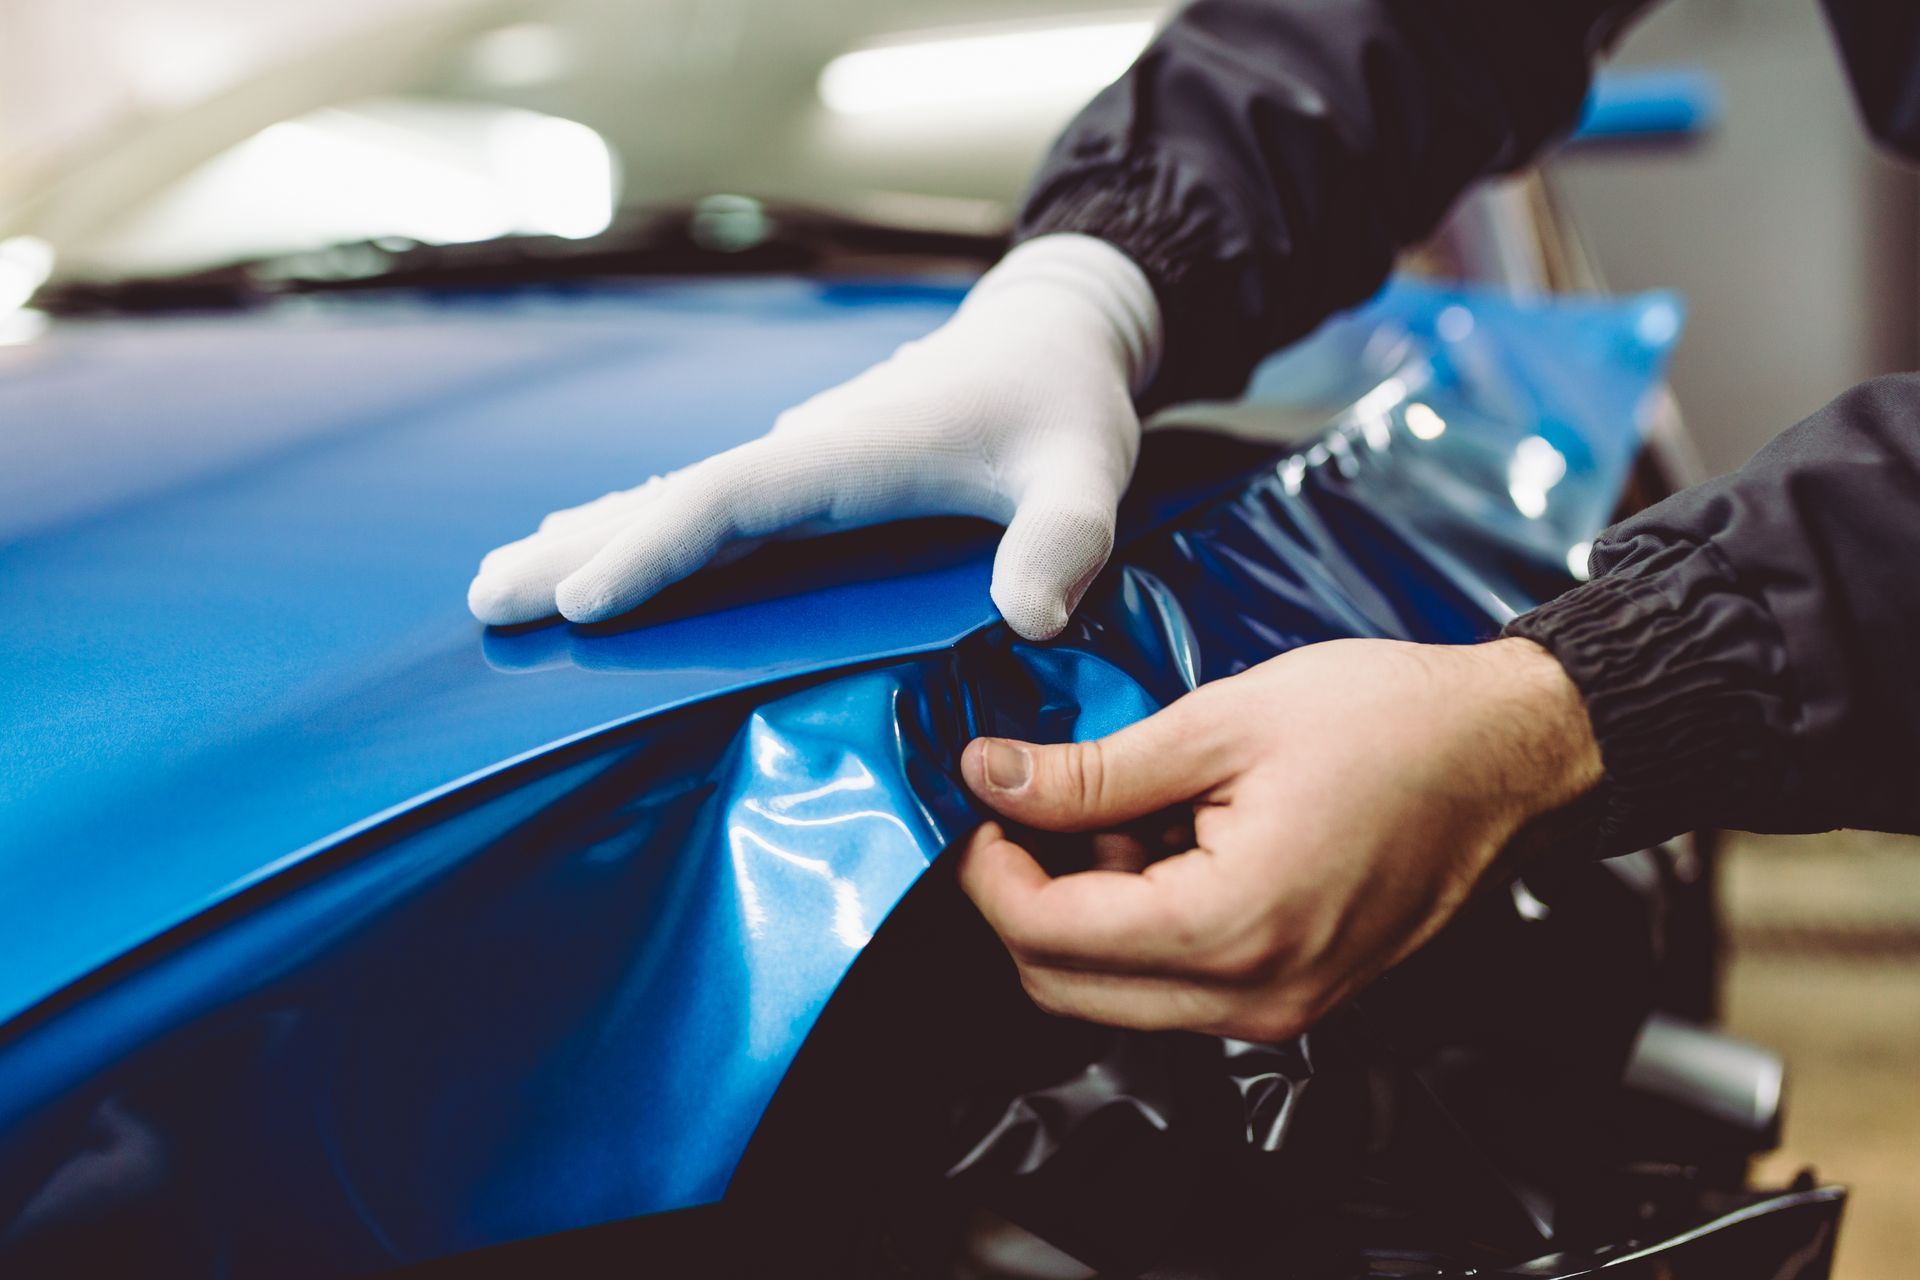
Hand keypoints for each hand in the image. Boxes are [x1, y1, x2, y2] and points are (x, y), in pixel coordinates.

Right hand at [466, 234, 1160, 640]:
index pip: (731, 500)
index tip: (580, 599)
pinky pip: (705, 506)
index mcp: (850, 454)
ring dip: (588, 537)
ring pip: (675, 500)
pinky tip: (596, 551)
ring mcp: (798, 458)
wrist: (1051, 330)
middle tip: (484, 602)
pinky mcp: (806, 471)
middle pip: (671, 499)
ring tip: (501, 583)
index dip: (654, 547)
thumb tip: (1031, 619)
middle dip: (577, 549)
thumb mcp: (1088, 470)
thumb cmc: (1064, 402)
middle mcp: (805, 450)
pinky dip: (639, 529)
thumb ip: (1066, 539)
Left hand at [957, 637, 1602, 1040]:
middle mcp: (1256, 997)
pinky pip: (1178, 985)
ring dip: (1088, 910)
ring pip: (1116, 992)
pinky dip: (1143, 923)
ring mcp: (1281, 1007)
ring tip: (1130, 810)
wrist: (1509, 752)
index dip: (988, 871)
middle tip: (1039, 803)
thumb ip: (1093, 769)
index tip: (982, 804)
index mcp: (1234, 927)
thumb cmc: (1392, 723)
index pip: (1047, 936)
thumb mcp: (1222, 723)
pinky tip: (1171, 841)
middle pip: (1066, 984)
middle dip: (1027, 896)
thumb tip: (990, 776)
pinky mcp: (1296, 995)